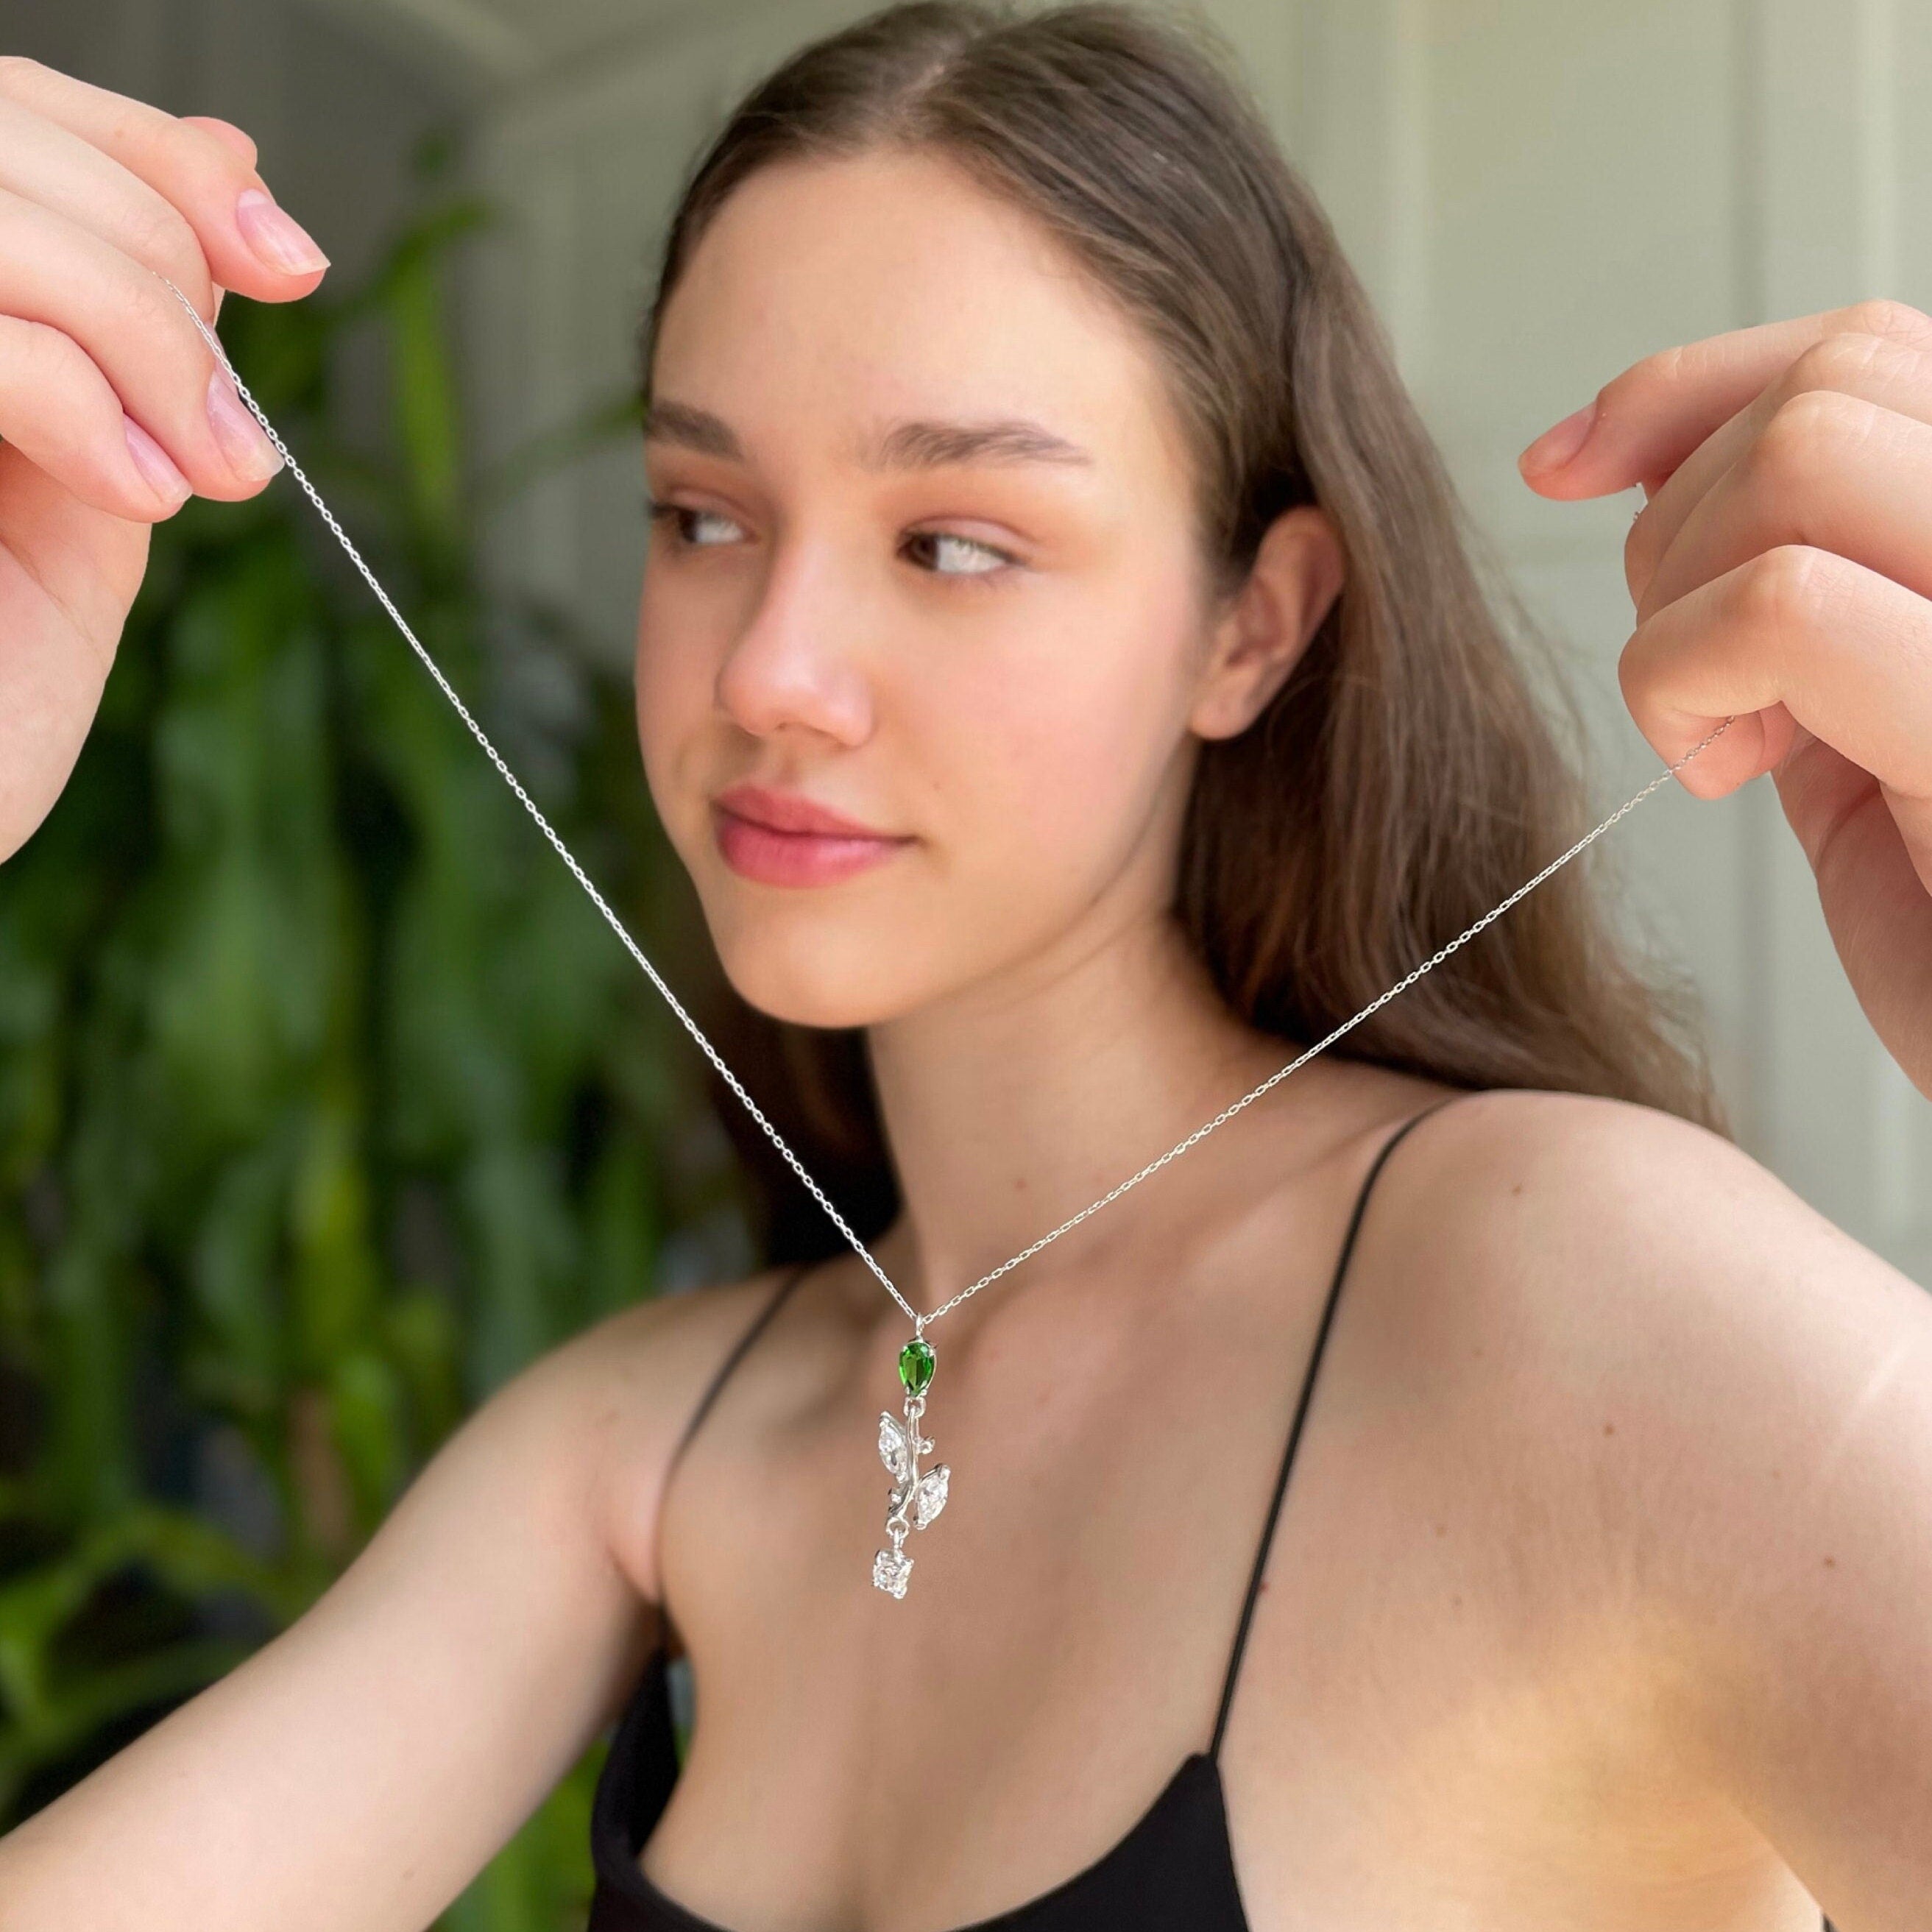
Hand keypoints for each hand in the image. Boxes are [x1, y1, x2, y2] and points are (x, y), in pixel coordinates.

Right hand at [0, 56, 327, 862]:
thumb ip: (142, 346)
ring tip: (196, 478)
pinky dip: (81, 403)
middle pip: (11, 138)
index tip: (289, 263)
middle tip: (231, 442)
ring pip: (2, 219)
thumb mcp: (95, 490)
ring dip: (144, 344)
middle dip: (166, 277)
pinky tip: (134, 496)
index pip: (18, 114)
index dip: (162, 162)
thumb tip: (232, 182)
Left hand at [1517, 298, 1931, 1100]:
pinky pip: (1780, 609)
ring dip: (1683, 602)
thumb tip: (1665, 501)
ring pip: (1804, 460)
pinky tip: (1724, 774)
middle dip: (1680, 513)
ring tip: (1720, 734)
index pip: (1873, 351)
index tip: (1565, 462)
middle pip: (1831, 387)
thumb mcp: (1880, 735)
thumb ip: (1816, 605)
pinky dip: (1686, 681)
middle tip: (1683, 671)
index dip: (1688, 387)